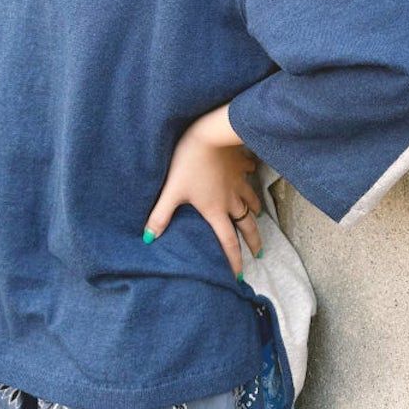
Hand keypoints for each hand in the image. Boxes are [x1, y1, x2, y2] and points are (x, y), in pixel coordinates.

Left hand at [142, 103, 263, 280]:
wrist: (209, 134)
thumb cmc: (189, 162)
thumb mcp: (172, 190)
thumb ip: (160, 216)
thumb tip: (148, 239)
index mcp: (215, 209)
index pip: (227, 241)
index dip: (233, 259)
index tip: (239, 274)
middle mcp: (231, 199)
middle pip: (246, 224)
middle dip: (253, 240)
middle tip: (260, 253)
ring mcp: (238, 180)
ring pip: (251, 200)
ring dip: (255, 211)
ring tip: (258, 217)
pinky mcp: (240, 163)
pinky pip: (249, 173)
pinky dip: (251, 176)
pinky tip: (251, 173)